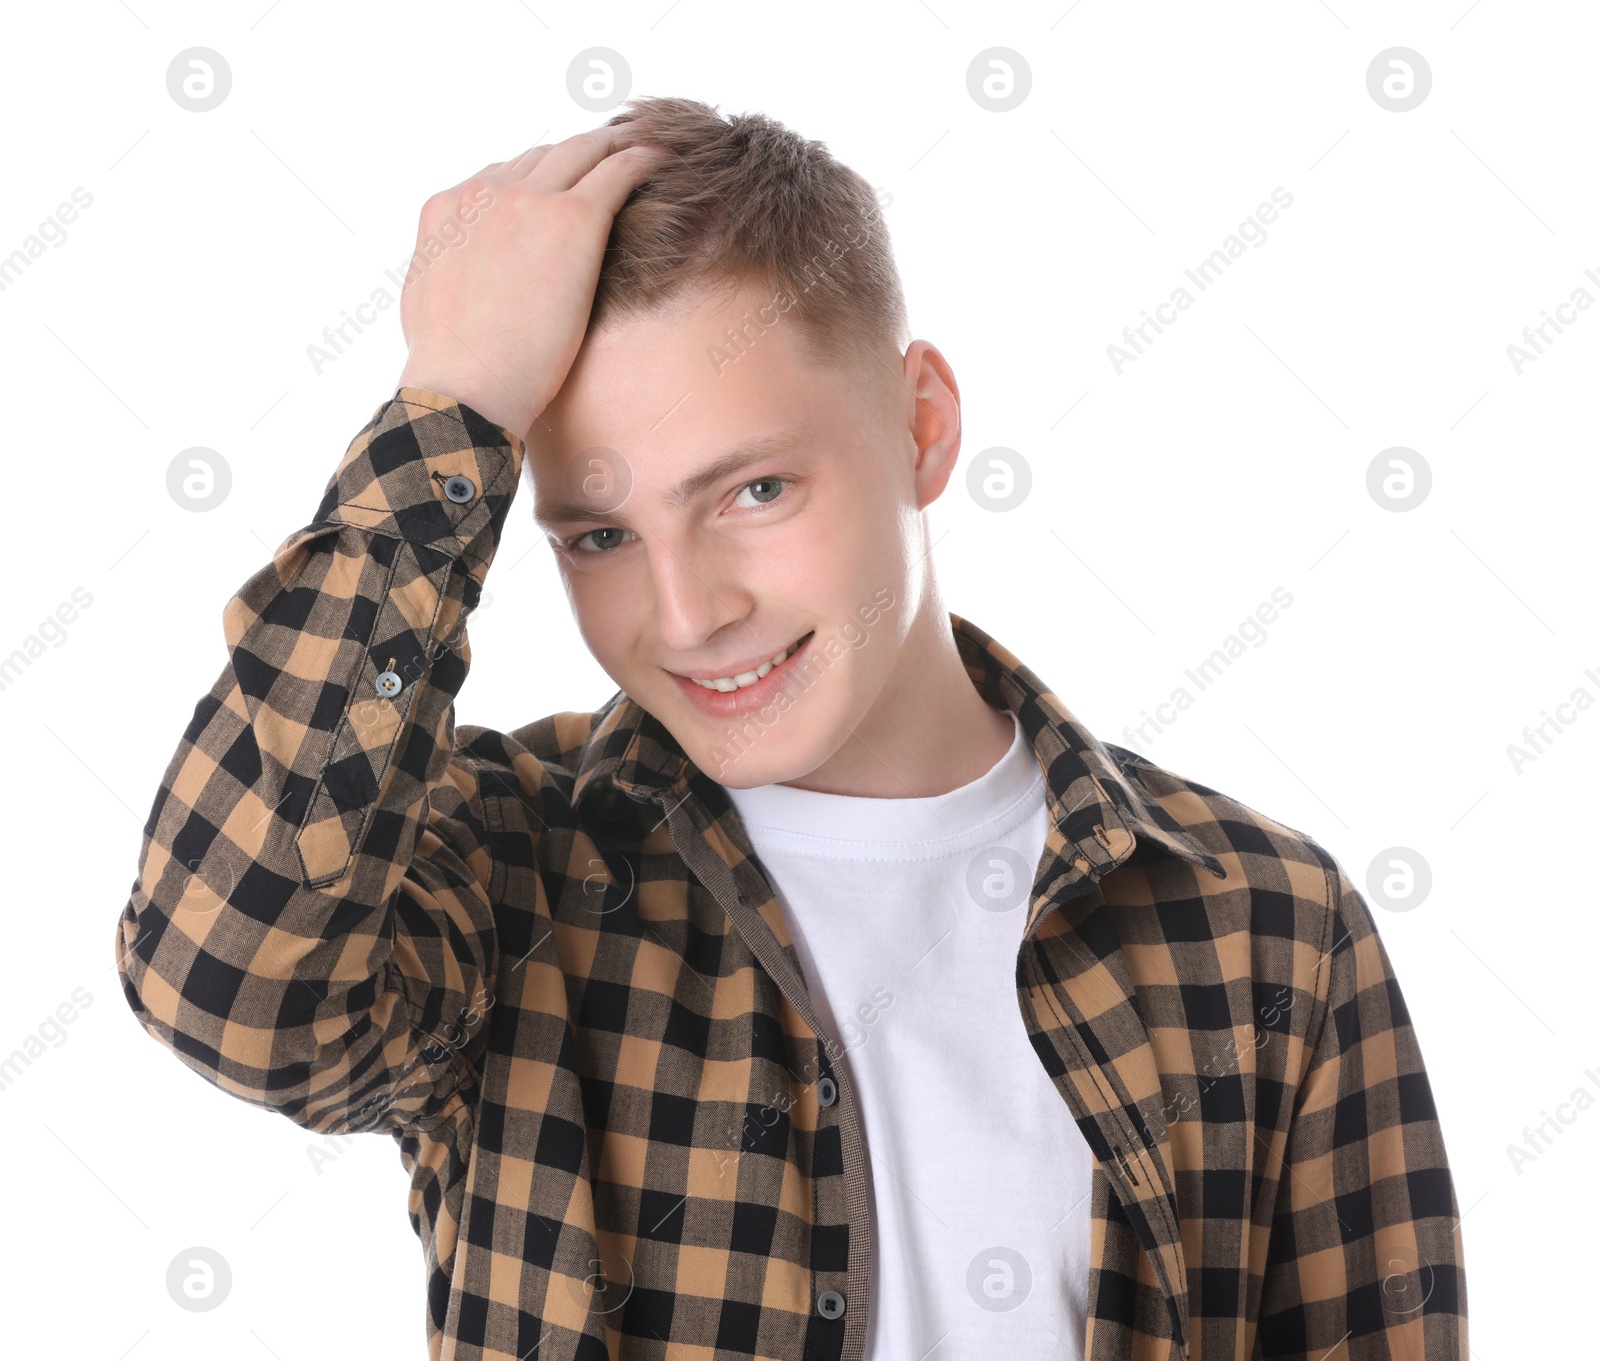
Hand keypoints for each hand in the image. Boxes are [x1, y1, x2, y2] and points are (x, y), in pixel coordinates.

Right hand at [395, 126, 669, 442]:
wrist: (463, 387)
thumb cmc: (450, 371)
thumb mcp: (429, 305)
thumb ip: (453, 271)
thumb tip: (469, 279)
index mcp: (447, 209)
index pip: (502, 176)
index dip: (540, 178)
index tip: (566, 187)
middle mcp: (486, 191)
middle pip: (545, 155)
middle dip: (582, 153)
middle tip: (616, 152)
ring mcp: (529, 199)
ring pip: (584, 152)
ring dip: (616, 147)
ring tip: (645, 149)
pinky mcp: (572, 218)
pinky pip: (619, 171)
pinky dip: (644, 159)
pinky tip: (664, 160)